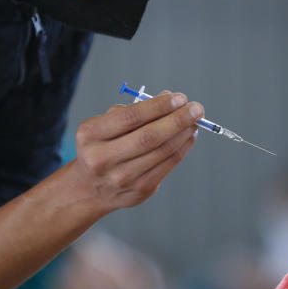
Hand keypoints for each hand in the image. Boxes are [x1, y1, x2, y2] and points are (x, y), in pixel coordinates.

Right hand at [71, 92, 201, 216]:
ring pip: (162, 151)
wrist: (90, 188)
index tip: (180, 98)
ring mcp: (121, 178)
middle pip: (148, 137)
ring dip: (184, 133)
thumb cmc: (101, 146)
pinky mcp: (139, 190)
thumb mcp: (104, 125)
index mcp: (90, 135)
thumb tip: (169, 98)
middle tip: (197, 109)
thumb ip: (133, 110)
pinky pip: (168, 165)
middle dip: (178, 120)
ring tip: (195, 120)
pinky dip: (183, 148)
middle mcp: (102, 159)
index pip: (130, 117)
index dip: (158, 106)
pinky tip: (189, 136)